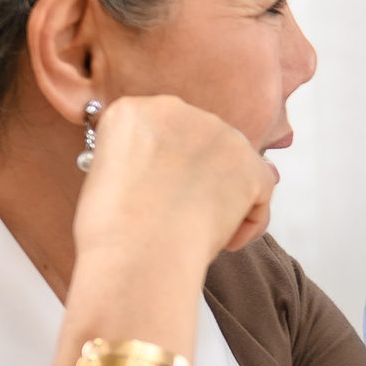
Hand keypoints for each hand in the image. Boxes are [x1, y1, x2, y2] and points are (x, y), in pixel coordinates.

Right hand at [73, 94, 277, 275]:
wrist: (137, 254)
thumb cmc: (112, 229)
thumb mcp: (104, 176)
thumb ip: (136, 158)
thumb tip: (166, 169)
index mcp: (134, 111)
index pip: (158, 130)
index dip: (161, 165)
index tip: (155, 192)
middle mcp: (179, 111)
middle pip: (197, 140)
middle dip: (196, 174)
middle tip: (181, 211)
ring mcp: (220, 135)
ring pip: (231, 162)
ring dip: (223, 193)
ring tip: (202, 229)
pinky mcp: (251, 165)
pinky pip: (260, 185)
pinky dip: (250, 216)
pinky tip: (228, 240)